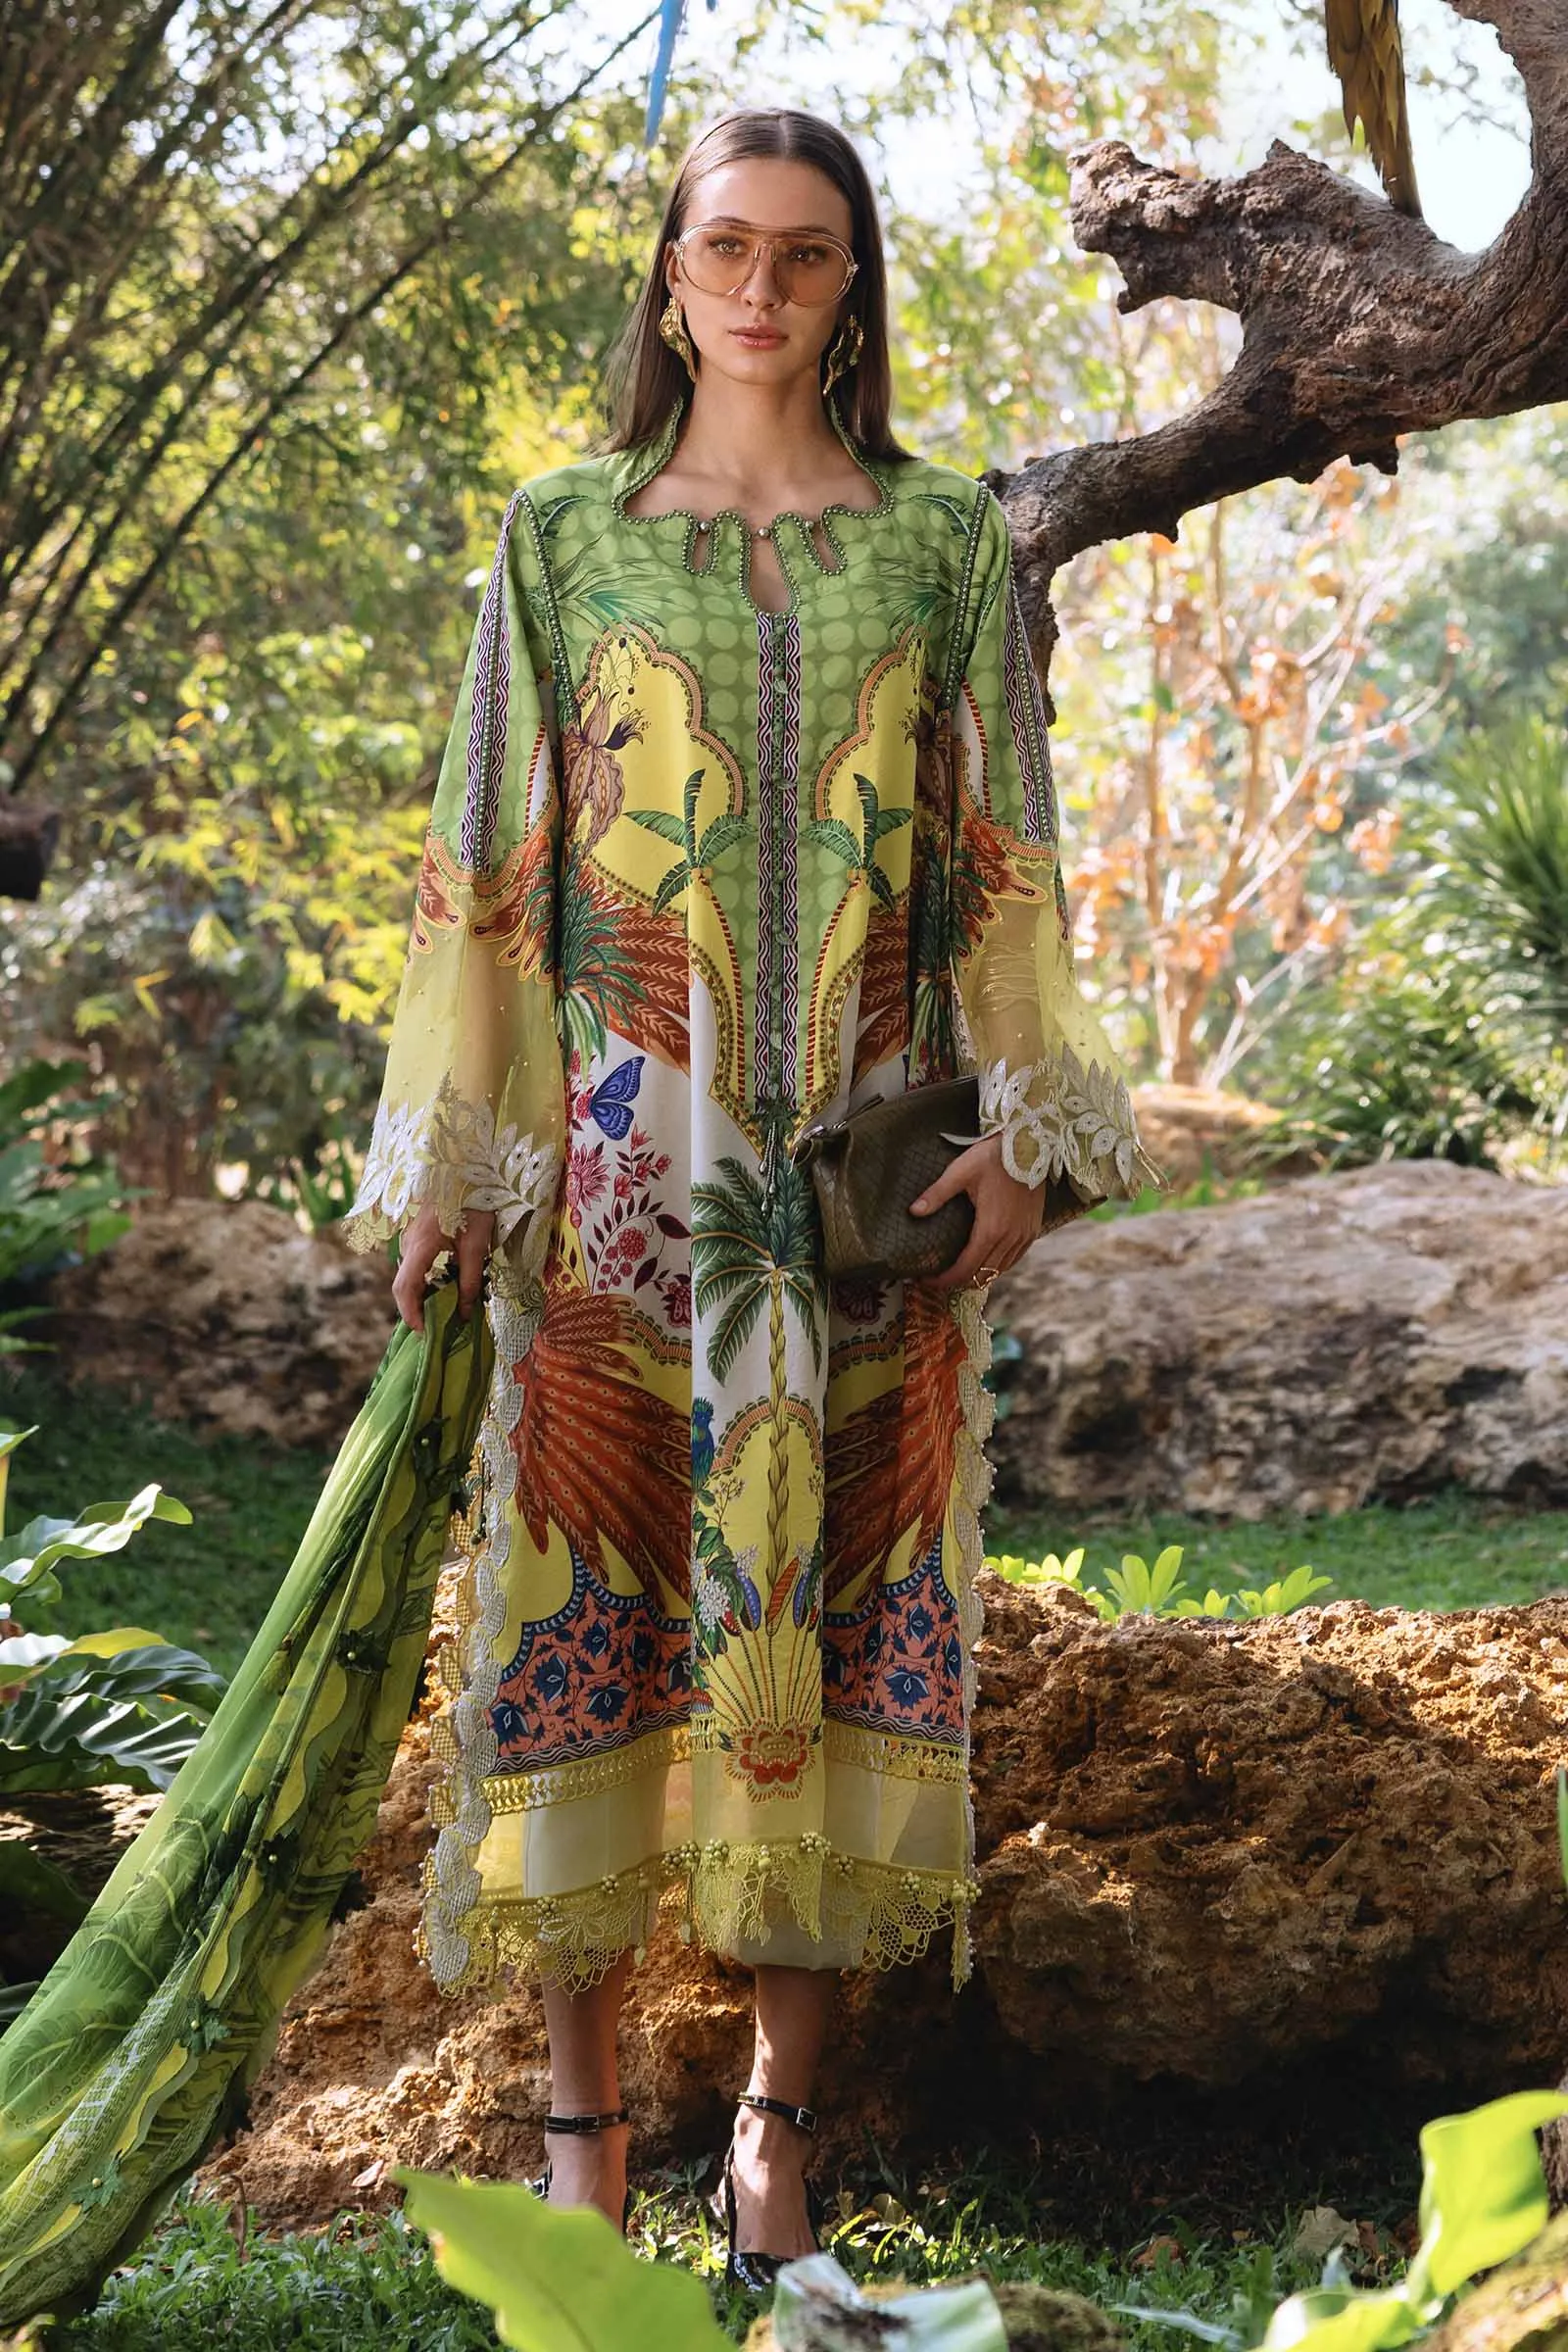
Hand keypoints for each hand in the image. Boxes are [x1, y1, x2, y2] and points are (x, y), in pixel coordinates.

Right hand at [392, 1198, 495, 1332]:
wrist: (468, 1169)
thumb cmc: (474, 1203)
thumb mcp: (477, 1244)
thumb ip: (469, 1280)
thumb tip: (463, 1313)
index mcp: (421, 1246)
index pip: (405, 1288)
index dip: (411, 1314)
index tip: (423, 1333)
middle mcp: (409, 1244)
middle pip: (405, 1285)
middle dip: (418, 1310)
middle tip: (438, 1330)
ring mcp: (411, 1239)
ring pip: (411, 1276)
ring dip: (424, 1297)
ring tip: (445, 1313)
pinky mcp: (418, 1236)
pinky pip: (417, 1265)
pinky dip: (427, 1283)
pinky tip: (446, 1290)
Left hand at [909, 1131, 1044, 1294]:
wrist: (1031, 1145)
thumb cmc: (993, 1156)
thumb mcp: (960, 1172)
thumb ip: (936, 1194)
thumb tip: (913, 1211)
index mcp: (990, 1229)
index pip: (966, 1269)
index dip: (945, 1280)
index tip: (928, 1280)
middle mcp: (1010, 1238)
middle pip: (982, 1275)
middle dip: (958, 1281)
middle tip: (938, 1280)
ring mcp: (1025, 1236)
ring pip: (1000, 1270)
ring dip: (979, 1275)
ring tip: (958, 1273)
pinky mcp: (1033, 1230)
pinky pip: (1014, 1259)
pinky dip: (997, 1265)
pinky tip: (984, 1260)